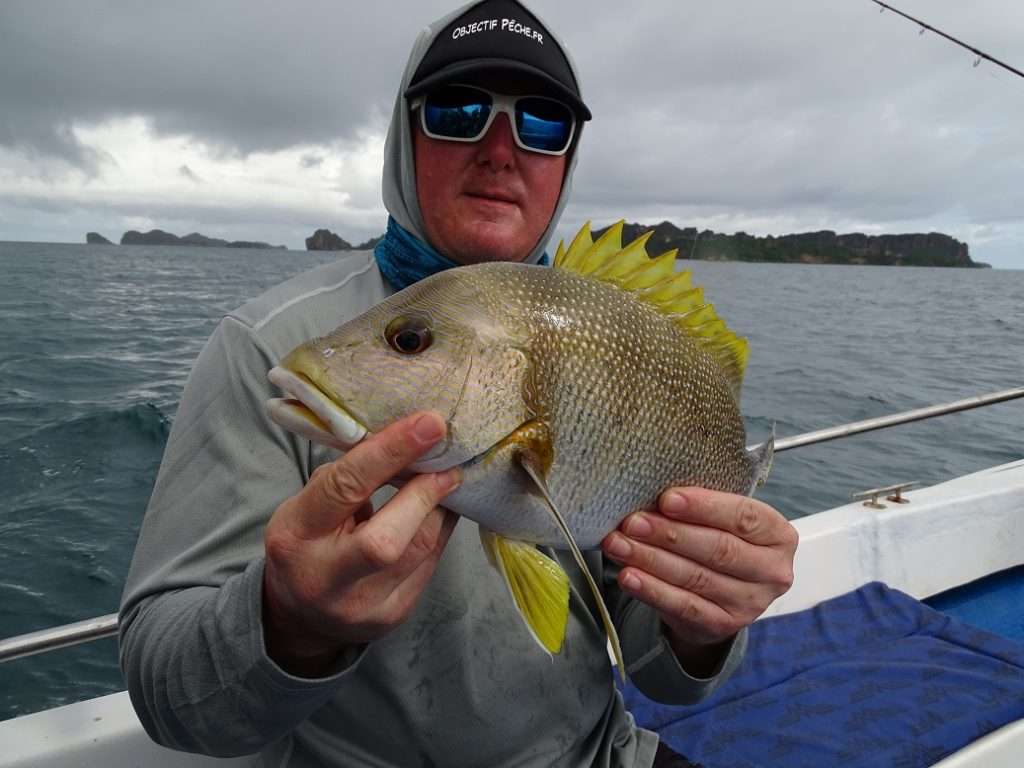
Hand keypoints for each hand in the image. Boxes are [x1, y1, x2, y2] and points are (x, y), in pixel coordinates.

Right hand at [262, 411, 460, 676]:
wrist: (302, 616)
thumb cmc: (307, 543)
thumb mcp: (306, 505)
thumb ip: (347, 475)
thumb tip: (402, 438)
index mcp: (295, 537)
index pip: (344, 488)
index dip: (390, 452)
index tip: (429, 424)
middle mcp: (326, 579)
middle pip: (386, 540)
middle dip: (424, 493)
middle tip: (448, 459)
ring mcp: (363, 606)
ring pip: (420, 550)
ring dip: (440, 507)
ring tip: (448, 478)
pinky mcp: (394, 615)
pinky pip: (431, 565)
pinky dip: (439, 530)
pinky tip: (440, 510)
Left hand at [602, 488, 796, 674]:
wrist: (722, 596)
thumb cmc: (720, 541)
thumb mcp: (724, 520)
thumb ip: (702, 506)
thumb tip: (656, 495)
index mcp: (778, 535)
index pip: (743, 517)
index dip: (704, 507)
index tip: (666, 499)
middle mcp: (772, 571)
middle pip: (717, 549)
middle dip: (669, 534)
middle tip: (632, 522)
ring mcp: (750, 603)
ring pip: (695, 577)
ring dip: (650, 559)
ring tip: (619, 544)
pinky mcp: (723, 625)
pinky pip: (683, 605)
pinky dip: (651, 589)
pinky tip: (628, 576)